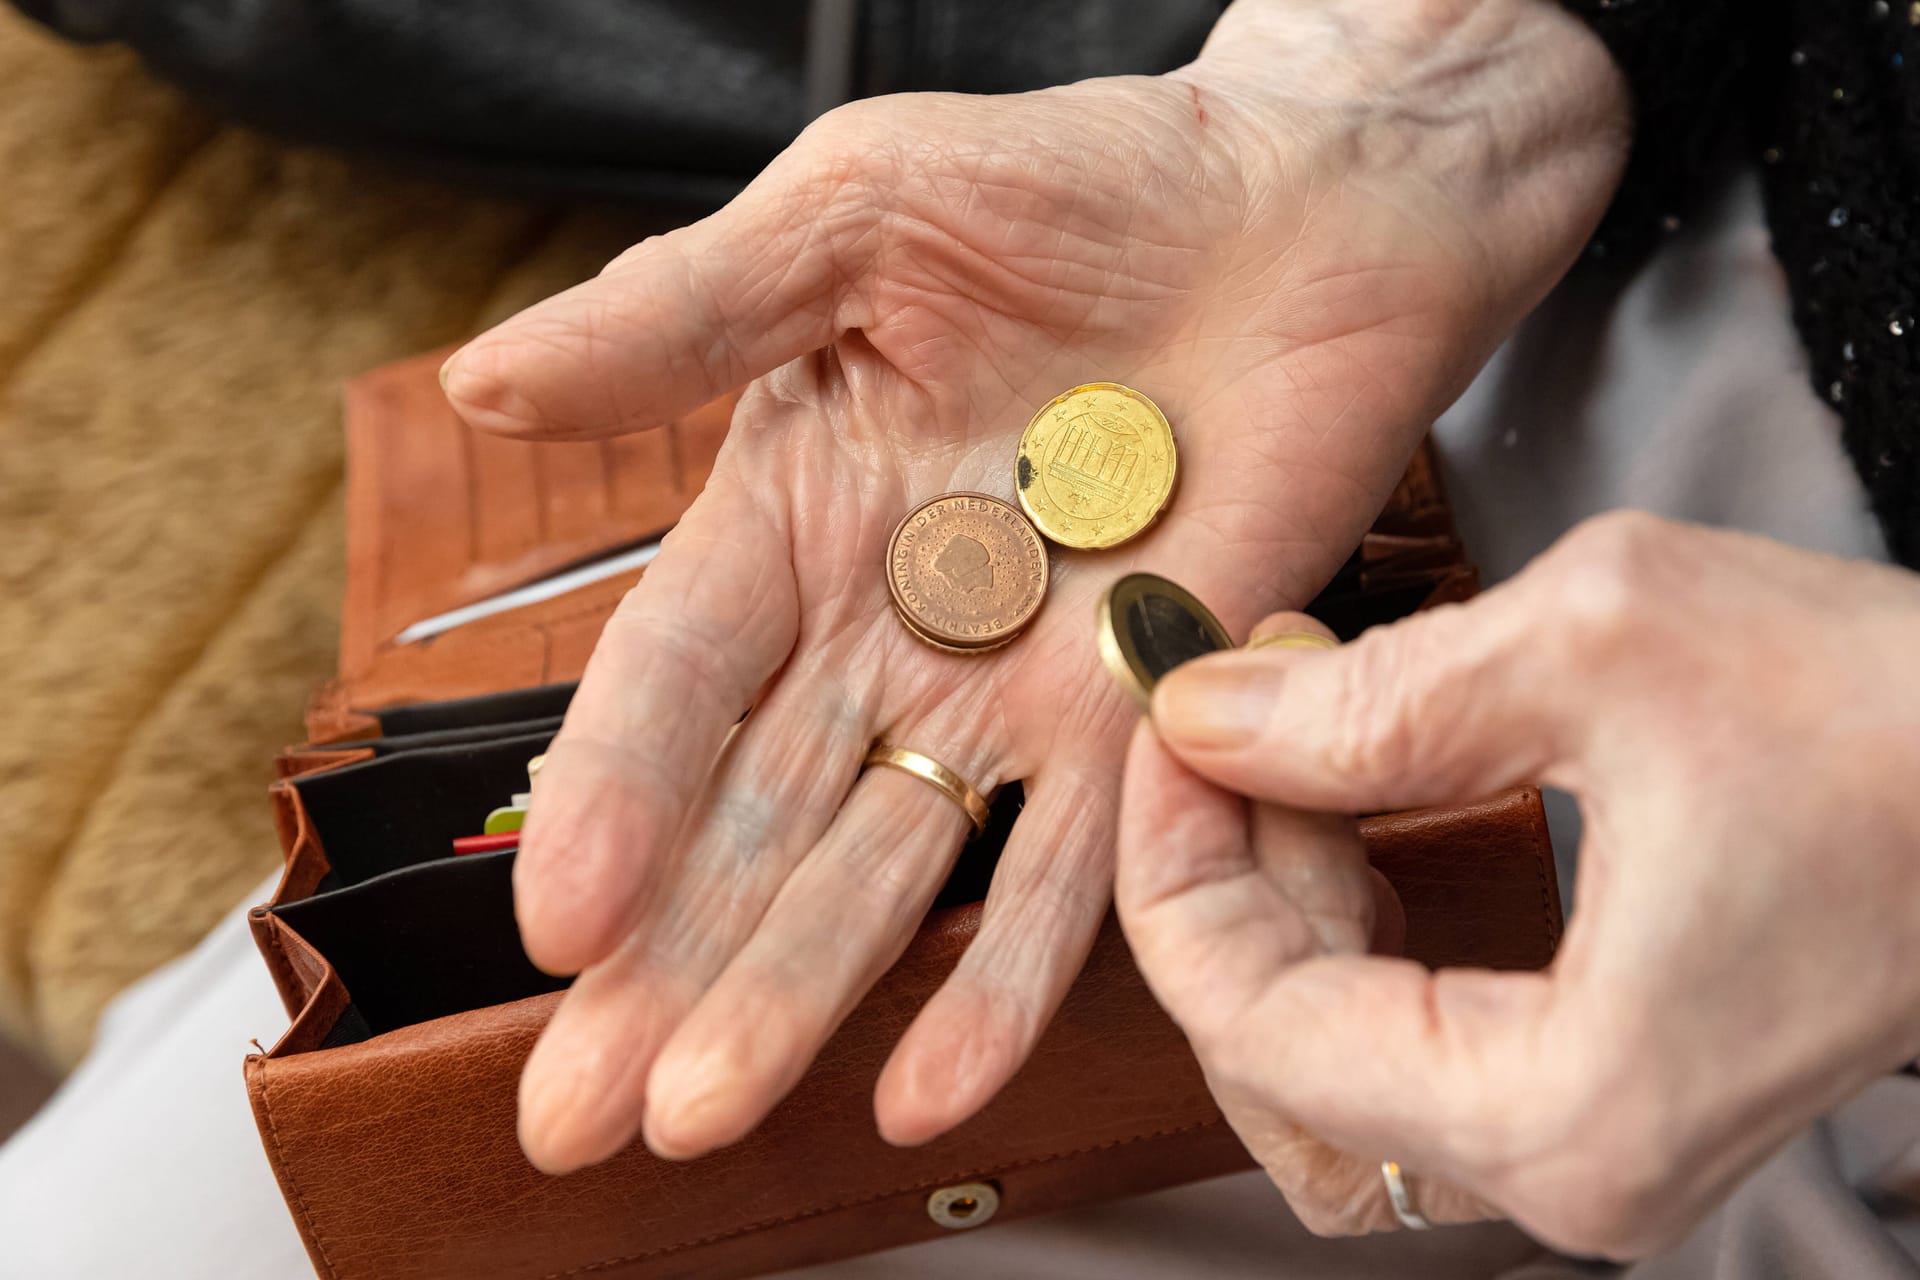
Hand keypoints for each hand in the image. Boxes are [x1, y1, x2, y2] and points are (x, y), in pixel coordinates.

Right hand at [442, 0, 1626, 1173]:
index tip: (558, 920)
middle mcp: (884, 623)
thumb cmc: (1077, 179)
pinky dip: (1009, 976)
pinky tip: (930, 1087)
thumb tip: (484, 380)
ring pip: (885, 865)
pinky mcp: (1145, 714)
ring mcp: (1010, 684)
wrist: (1304, 204)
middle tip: (576, 1107)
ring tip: (709, 1112)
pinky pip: (1073, 865)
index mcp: (793, 510)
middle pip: (752, 817)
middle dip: (663, 964)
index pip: (673, 677)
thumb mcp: (851, 215)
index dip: (614, 796)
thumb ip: (682, 315)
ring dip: (799, 993)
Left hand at [1118, 512, 1919, 1255]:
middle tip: (1224, 715)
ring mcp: (1594, 1142)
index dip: (1173, 858)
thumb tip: (1201, 718)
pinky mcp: (1609, 1082)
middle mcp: (1573, 1170)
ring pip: (1326, 1055)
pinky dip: (1352, 918)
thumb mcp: (1598, 643)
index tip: (1164, 719)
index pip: (1251, 1019)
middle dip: (1222, 872)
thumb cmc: (1896, 718)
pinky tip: (1355, 796)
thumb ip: (1367, 699)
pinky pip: (1407, 1031)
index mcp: (1563, 1110)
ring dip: (1280, 897)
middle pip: (1272, 1057)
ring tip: (1293, 740)